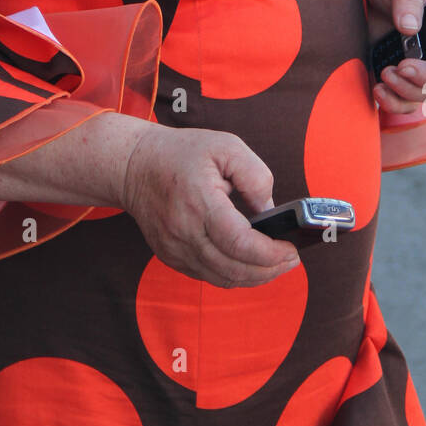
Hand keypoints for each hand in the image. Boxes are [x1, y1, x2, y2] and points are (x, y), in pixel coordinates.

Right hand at [120, 125, 300, 288]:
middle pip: (234, 269)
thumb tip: (269, 212)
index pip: (239, 243)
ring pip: (222, 278)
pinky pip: (208, 276)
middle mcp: (184, 232)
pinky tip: (249, 262)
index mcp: (199, 202)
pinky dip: (233, 274)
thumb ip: (255, 176)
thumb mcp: (226, 147)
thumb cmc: (182, 153)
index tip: (291, 250)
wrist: (134, 165)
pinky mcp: (171, 256)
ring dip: (254, 277)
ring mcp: (175, 249)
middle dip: (269, 270)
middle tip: (291, 259)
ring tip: (275, 264)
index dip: (270, 253)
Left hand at [365, 0, 425, 114]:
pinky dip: (392, 102)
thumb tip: (409, 28)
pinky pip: (403, 101)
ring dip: (406, 90)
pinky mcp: (398, 77)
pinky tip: (378, 90)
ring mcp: (420, 67)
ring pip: (424, 94)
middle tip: (403, 65)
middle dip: (425, 78)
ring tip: (386, 72)